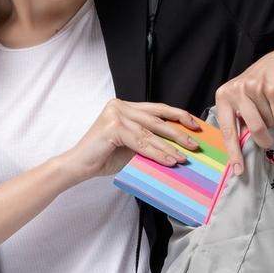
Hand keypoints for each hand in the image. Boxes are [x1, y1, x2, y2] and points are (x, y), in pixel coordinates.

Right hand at [59, 99, 202, 182]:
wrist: (79, 166)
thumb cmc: (103, 157)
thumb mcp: (132, 146)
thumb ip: (149, 141)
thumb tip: (177, 146)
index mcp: (124, 106)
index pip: (157, 109)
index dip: (177, 115)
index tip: (195, 124)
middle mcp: (119, 106)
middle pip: (156, 119)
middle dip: (178, 132)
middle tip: (194, 144)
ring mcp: (115, 114)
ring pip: (150, 132)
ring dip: (169, 146)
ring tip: (184, 157)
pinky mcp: (112, 126)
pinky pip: (141, 142)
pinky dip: (157, 152)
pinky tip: (169, 160)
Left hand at [214, 50, 273, 176]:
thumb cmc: (256, 90)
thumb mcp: (241, 103)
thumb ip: (238, 122)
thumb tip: (240, 153)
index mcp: (223, 97)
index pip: (228, 130)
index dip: (234, 152)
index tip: (238, 170)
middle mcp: (236, 90)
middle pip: (254, 128)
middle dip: (263, 139)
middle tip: (267, 142)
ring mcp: (254, 87)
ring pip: (269, 122)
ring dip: (272, 121)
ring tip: (270, 107)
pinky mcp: (271, 86)